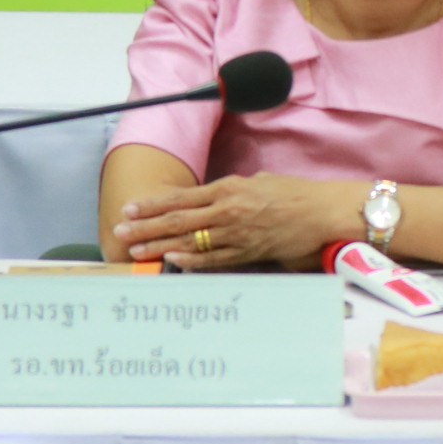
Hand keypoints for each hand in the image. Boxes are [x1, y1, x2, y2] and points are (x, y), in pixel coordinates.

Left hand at [112, 172, 336, 269]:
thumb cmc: (294, 193)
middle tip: (119, 233)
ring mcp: (237, 234)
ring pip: (190, 242)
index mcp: (229, 188)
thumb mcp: (259, 181)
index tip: (129, 209)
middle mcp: (228, 210)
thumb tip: (215, 198)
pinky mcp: (248, 253)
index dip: (152, 204)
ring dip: (160, 246)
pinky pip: (213, 259)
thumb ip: (232, 190)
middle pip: (178, 220)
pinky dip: (191, 261)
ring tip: (137, 252)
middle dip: (145, 228)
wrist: (323, 212)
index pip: (182, 197)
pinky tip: (172, 262)